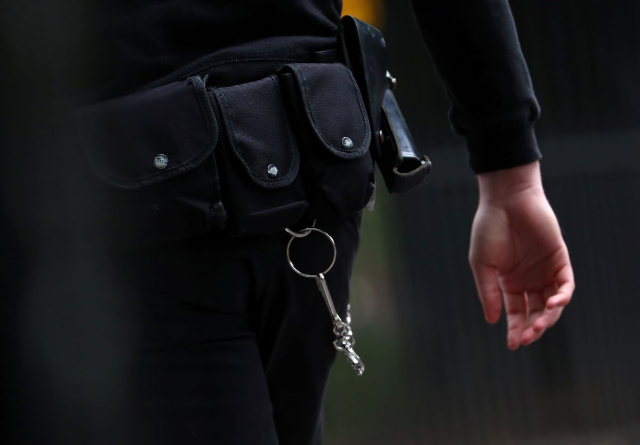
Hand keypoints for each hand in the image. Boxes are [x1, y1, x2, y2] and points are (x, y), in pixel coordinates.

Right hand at [468, 161, 573, 349]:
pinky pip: (565, 284)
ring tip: (538, 326)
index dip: (515, 329)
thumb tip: (492, 320)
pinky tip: (551, 304)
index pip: (516, 313)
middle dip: (532, 328)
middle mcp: (529, 280)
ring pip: (552, 303)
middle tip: (526, 339)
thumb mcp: (482, 263)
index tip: (513, 344)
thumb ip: (488, 291)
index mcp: (509, 283)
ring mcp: (545, 270)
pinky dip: (561, 297)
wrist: (506, 200)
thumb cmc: (489, 228)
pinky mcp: (559, 259)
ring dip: (547, 317)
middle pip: (535, 313)